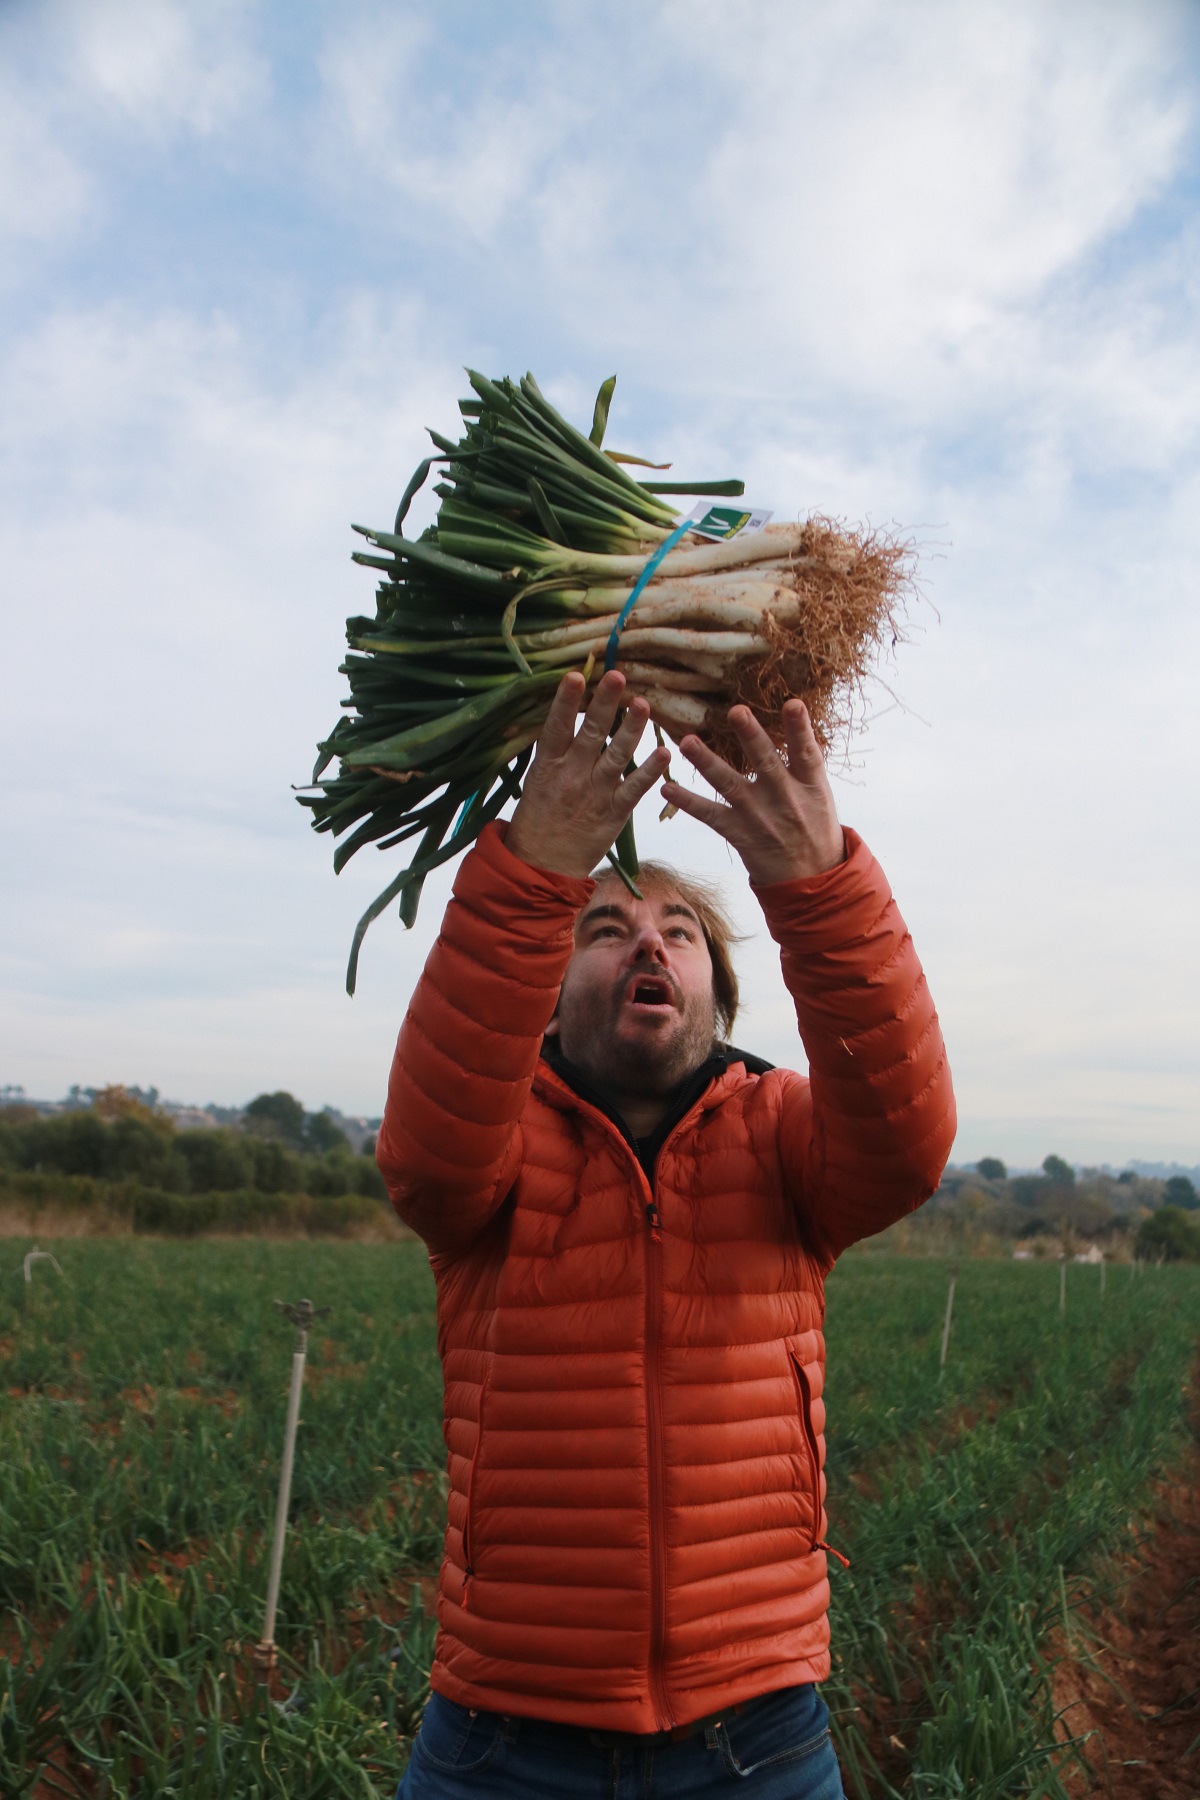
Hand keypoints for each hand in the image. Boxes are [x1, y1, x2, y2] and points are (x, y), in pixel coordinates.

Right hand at [505, 671, 669, 878]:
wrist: (542, 866)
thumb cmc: (537, 821)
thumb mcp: (535, 782)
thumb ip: (553, 753)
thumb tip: (564, 717)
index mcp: (547, 766)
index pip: (556, 727)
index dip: (565, 701)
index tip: (577, 675)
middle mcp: (571, 775)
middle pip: (590, 733)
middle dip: (605, 703)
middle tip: (618, 675)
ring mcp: (594, 793)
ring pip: (616, 755)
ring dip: (632, 729)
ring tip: (643, 704)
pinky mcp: (613, 813)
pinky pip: (634, 789)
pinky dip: (650, 772)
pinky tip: (665, 753)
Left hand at [660, 700, 843, 885]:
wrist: (811, 878)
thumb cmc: (815, 826)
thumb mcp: (820, 794)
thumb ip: (805, 762)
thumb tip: (796, 720)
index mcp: (810, 785)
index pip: (807, 752)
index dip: (800, 728)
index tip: (793, 703)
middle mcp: (784, 797)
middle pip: (766, 762)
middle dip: (751, 736)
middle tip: (736, 711)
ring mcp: (758, 816)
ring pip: (730, 784)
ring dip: (706, 762)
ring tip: (686, 742)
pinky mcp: (739, 833)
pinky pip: (709, 815)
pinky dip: (687, 802)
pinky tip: (666, 788)